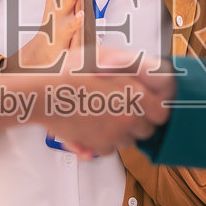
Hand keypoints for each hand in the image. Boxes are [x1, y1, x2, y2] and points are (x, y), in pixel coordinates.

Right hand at [35, 46, 169, 157]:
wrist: (42, 94)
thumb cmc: (68, 73)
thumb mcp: (103, 55)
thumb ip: (129, 62)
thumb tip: (146, 68)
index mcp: (136, 94)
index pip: (162, 113)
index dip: (154, 109)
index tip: (147, 106)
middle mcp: (129, 117)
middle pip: (147, 130)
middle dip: (138, 122)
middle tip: (122, 110)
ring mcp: (113, 134)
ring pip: (128, 141)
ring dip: (121, 132)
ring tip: (104, 115)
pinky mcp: (97, 146)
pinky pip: (109, 150)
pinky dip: (103, 142)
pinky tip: (93, 126)